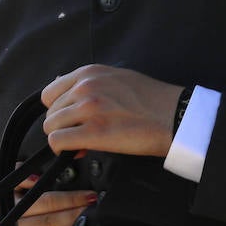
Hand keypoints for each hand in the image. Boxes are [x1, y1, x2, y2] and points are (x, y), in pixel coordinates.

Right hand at [0, 184, 96, 225]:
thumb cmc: (4, 224)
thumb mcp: (7, 200)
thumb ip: (20, 183)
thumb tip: (37, 176)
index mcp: (4, 208)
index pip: (42, 201)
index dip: (67, 198)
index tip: (89, 196)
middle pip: (45, 222)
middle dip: (73, 215)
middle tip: (93, 212)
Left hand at [41, 65, 182, 156]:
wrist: (176, 116)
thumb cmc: (153, 100)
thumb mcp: (119, 77)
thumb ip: (91, 81)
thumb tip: (64, 84)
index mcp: (90, 73)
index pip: (50, 92)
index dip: (58, 109)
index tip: (71, 119)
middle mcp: (85, 87)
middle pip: (51, 112)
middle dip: (63, 126)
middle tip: (81, 134)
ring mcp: (88, 108)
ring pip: (51, 127)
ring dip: (64, 139)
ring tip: (83, 144)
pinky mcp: (93, 132)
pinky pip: (58, 142)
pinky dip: (64, 151)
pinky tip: (79, 152)